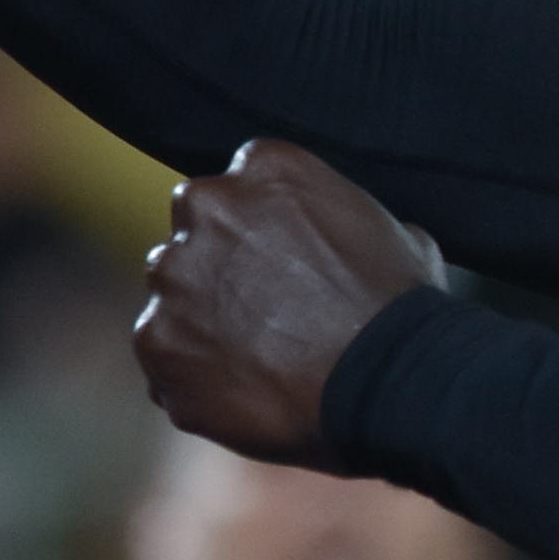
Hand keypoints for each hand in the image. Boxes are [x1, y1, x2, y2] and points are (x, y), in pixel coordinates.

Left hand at [134, 140, 446, 459]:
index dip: (259, 228)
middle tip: (264, 310)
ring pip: (173, 293)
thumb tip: (344, 242)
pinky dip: (191, 374)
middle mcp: (208, 208)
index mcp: (266, 168)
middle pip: (195, 231)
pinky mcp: (156, 340)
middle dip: (219, 266)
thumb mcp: (394, 233)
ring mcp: (175, 276)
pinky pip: (163, 355)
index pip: (240, 186)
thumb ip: (343, 221)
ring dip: (201, 318)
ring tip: (257, 359)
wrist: (386, 383)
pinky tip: (244, 391)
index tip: (281, 261)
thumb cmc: (402, 309)